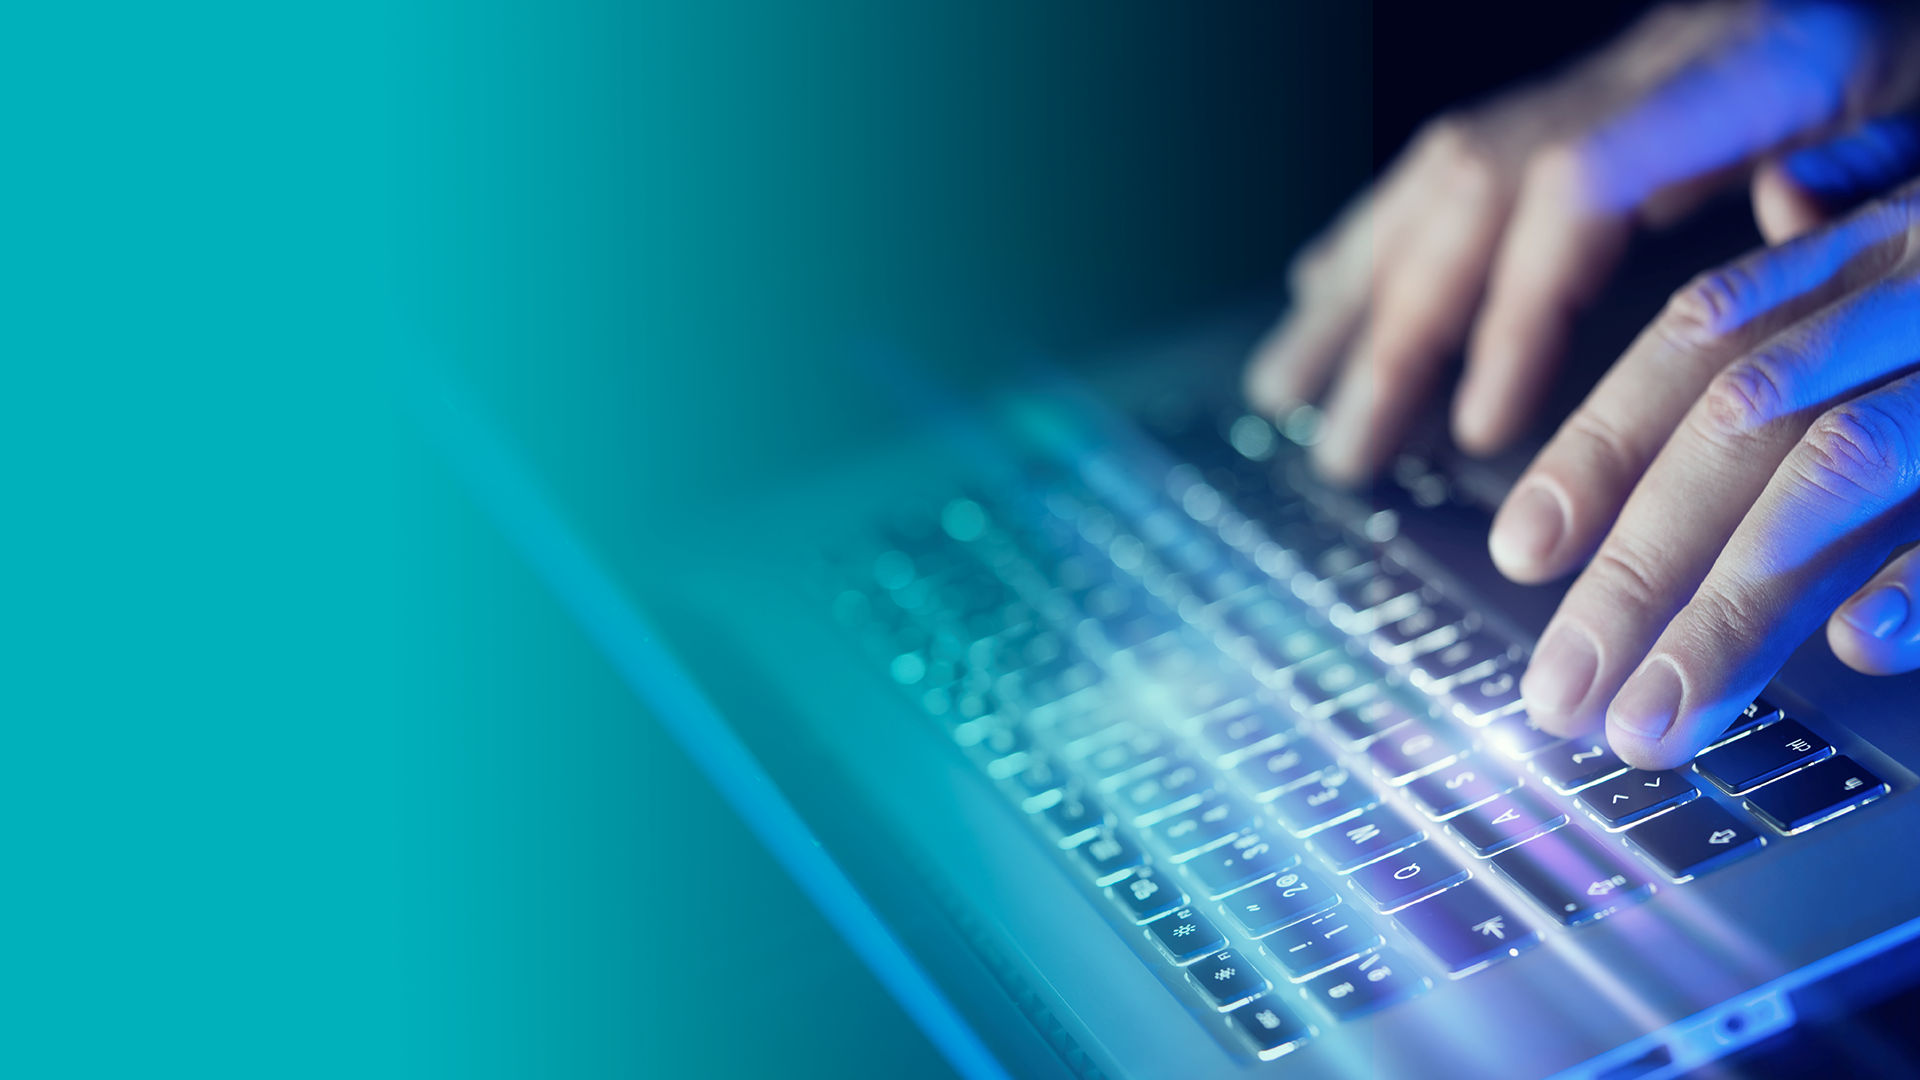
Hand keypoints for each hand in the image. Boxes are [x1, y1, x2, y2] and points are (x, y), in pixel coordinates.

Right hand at [1245, 1, 1919, 484]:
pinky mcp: (1608, 100)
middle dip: (1396, 328)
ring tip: (1283, 391)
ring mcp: (1619, 77)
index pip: (1579, 183)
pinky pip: (1460, 166)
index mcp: (1751, 64)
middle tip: (1347, 453)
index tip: (1482, 428)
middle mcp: (1656, 63)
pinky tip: (1325, 289)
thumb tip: (1784, 219)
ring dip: (1355, 290)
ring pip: (1445, 177)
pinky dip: (1383, 236)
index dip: (1513, 308)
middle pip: (1475, 187)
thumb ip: (1878, 165)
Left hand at [1500, 178, 1919, 768]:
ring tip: (1656, 718)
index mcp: (1891, 241)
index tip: (1521, 551)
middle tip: (1560, 694)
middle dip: (1636, 566)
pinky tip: (1862, 648)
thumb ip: (1868, 236)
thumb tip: (1781, 204)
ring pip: (1845, 468)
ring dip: (1736, 605)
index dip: (1598, 442)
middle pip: (1742, 424)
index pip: (1701, 341)